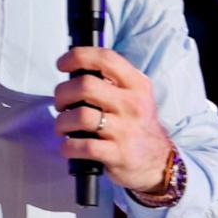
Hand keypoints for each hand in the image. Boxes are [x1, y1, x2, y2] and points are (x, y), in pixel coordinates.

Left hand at [53, 46, 173, 193]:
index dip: (78, 57)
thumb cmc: (137, 124)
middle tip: (60, 104)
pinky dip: (68, 147)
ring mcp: (126, 130)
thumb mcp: (136, 95)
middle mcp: (133, 104)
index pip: (105, 58)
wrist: (158, 161)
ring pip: (81, 116)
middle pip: (85, 86)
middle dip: (62, 94)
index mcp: (136, 85)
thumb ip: (112, 80)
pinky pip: (83, 146)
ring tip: (63, 127)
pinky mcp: (118, 154)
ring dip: (62, 122)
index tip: (62, 64)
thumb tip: (75, 70)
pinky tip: (68, 147)